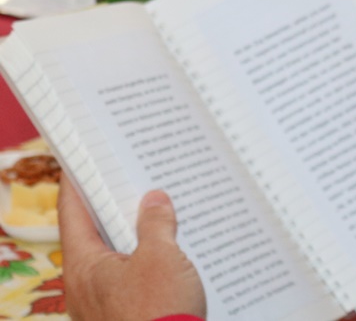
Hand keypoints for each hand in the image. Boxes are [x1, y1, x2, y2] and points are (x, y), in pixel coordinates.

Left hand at [60, 180, 206, 320]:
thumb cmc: (158, 312)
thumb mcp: (162, 257)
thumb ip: (156, 224)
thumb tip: (154, 201)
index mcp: (85, 267)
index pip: (73, 214)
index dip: (76, 184)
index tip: (79, 162)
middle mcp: (86, 287)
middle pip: (93, 236)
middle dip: (112, 208)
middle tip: (127, 179)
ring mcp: (104, 305)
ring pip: (115, 259)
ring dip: (134, 235)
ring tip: (158, 211)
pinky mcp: (126, 317)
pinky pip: (132, 279)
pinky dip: (147, 260)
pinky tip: (170, 252)